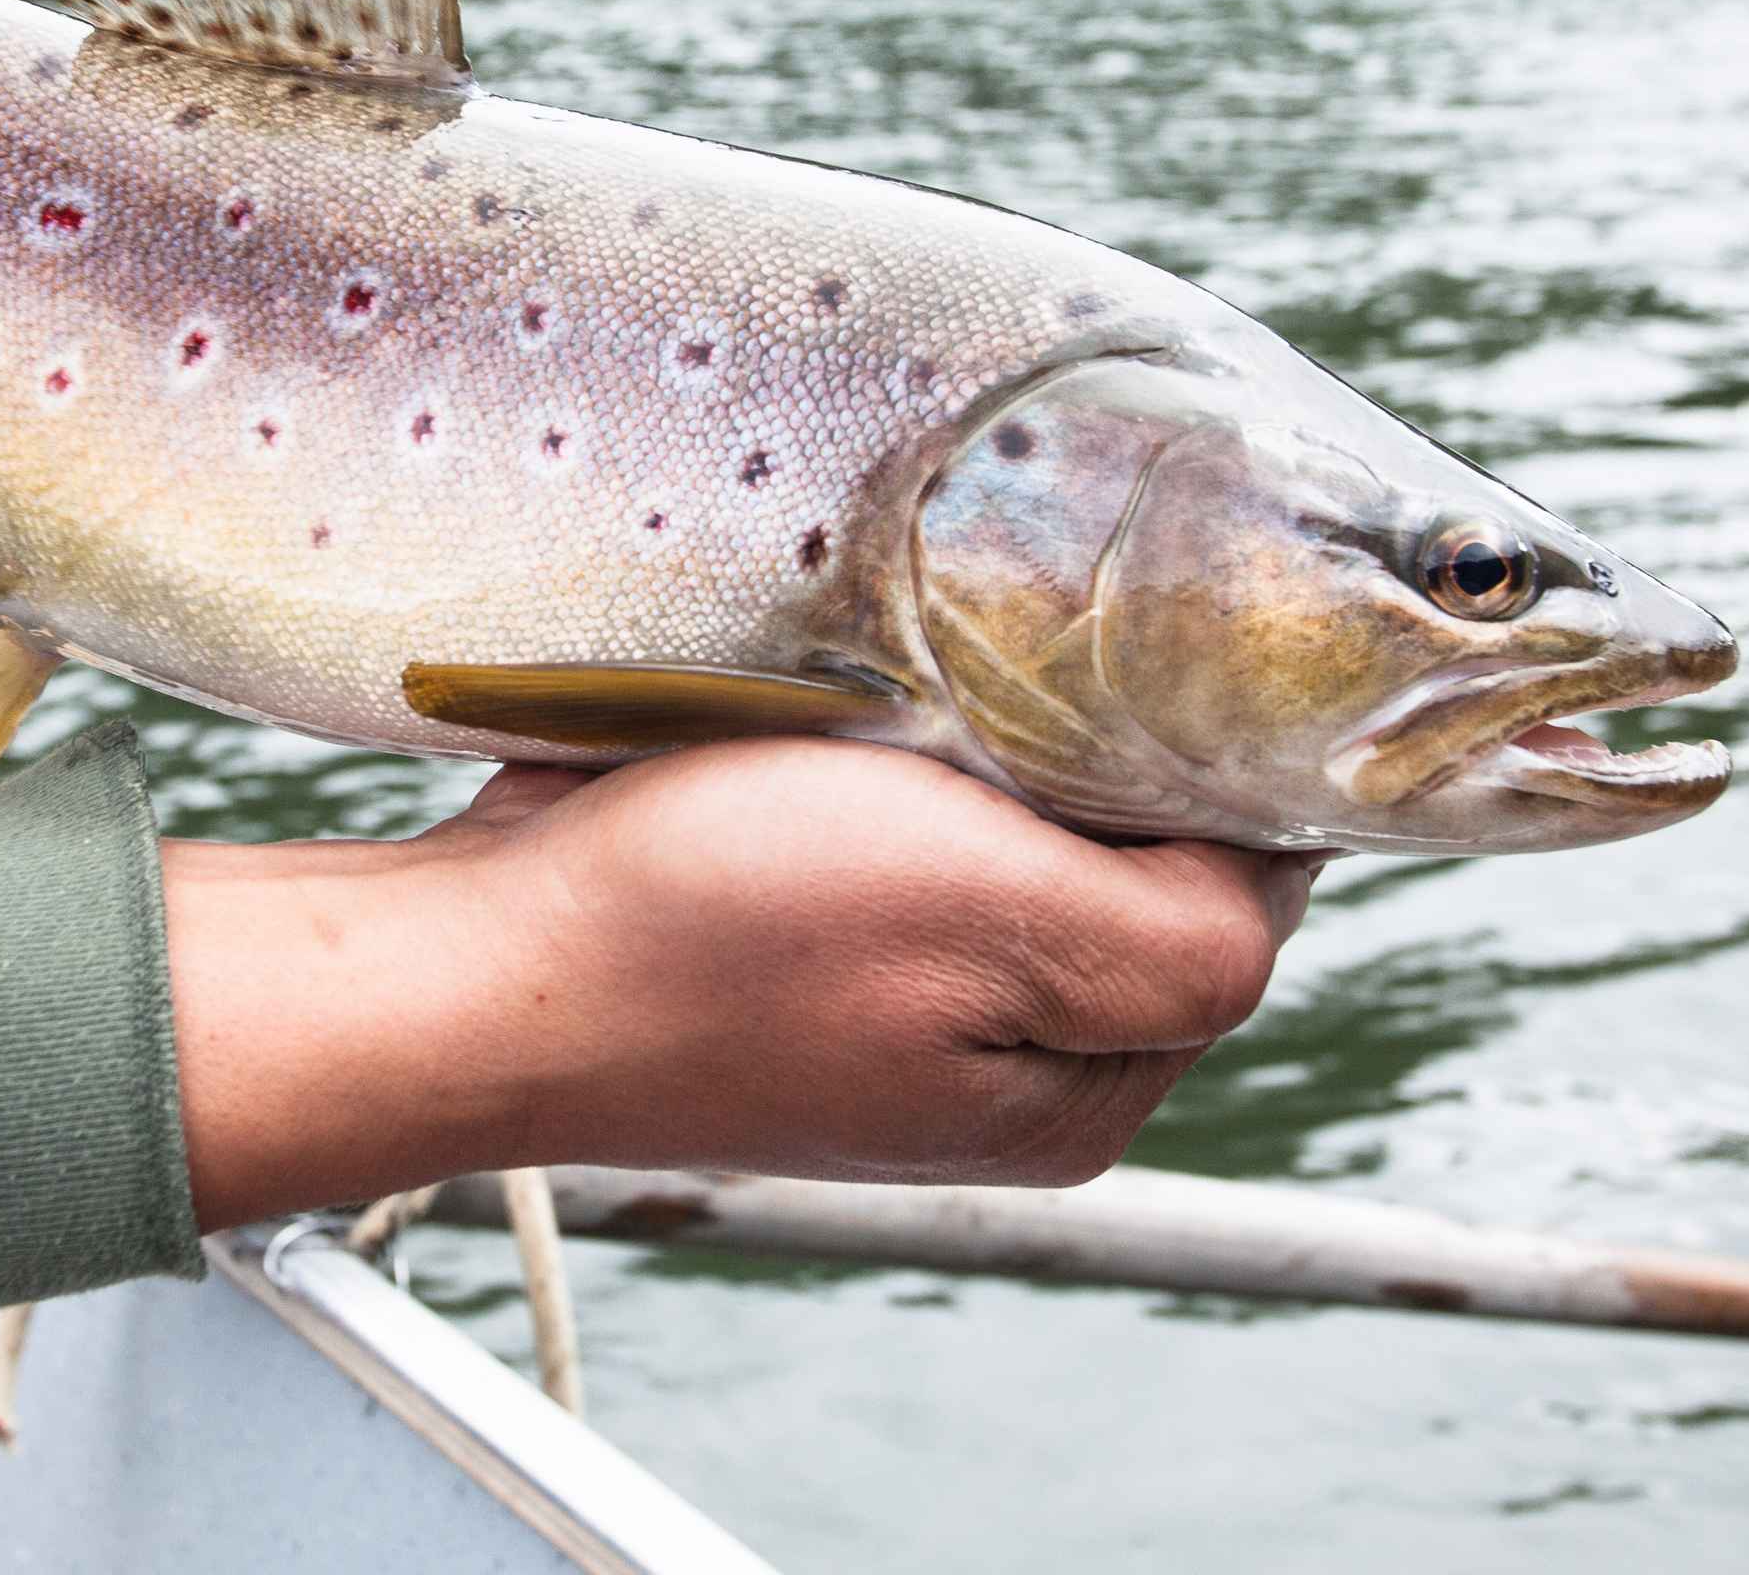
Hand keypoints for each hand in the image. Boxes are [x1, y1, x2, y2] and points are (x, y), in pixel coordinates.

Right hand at [165, 739, 1317, 1226]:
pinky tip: (823, 717)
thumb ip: (1191, 929)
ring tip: (894, 690)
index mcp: (1083, 1087)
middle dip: (1088, 747)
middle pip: (1132, 853)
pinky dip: (877, 751)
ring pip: (1010, 821)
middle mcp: (1001, 1066)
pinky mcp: (792, 936)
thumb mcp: (1004, 924)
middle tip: (994, 660)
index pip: (1246, 888)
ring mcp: (889, 1005)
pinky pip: (894, 816)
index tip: (1129, 661)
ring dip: (974, 737)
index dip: (1211, 761)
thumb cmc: (714, 932)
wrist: (470, 964)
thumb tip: (1278, 864)